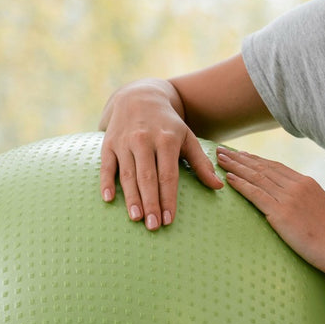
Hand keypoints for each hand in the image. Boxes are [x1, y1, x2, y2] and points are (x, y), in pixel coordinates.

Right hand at [99, 80, 223, 229]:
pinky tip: (108, 200)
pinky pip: (106, 166)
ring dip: (131, 198)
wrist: (139, 97)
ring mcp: (124, 142)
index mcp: (166, 140)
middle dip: (151, 203)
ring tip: (136, 218)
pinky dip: (106, 182)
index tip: (169, 220)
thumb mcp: (187, 138)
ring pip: (128, 174)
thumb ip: (201, 163)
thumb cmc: (168, 125)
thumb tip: (218, 186)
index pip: (168, 175)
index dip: (168, 198)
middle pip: (147, 177)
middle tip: (154, 226)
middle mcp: (144, 140)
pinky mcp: (108, 143)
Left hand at [216, 146, 324, 274]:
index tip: (242, 154)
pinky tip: (228, 178)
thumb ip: (311, 202)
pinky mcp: (281, 214)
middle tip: (223, 151)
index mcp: (307, 183)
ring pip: (256, 177)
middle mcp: (297, 186)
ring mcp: (289, 198)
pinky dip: (240, 184)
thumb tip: (303, 204)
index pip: (276, 167)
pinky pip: (256, 194)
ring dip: (235, 166)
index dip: (257, 160)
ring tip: (219, 159)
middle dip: (240, 158)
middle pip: (263, 167)